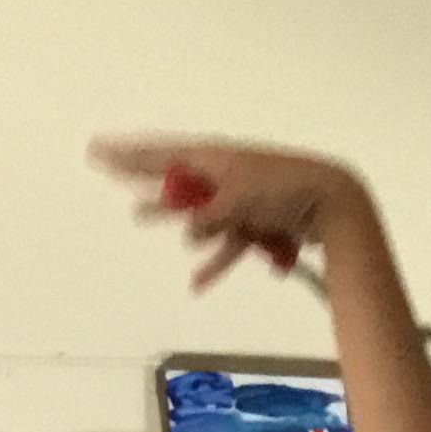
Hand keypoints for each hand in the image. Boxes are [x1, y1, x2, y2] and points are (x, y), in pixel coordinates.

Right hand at [90, 136, 367, 288]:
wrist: (333, 202)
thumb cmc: (285, 189)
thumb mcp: (240, 198)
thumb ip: (210, 214)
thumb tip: (188, 230)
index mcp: (213, 158)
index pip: (160, 154)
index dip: (128, 154)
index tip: (97, 149)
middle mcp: (222, 175)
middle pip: (172, 176)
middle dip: (140, 173)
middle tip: (104, 165)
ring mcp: (239, 200)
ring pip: (197, 212)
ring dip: (170, 215)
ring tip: (139, 217)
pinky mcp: (257, 224)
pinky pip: (229, 244)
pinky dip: (216, 262)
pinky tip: (198, 282)